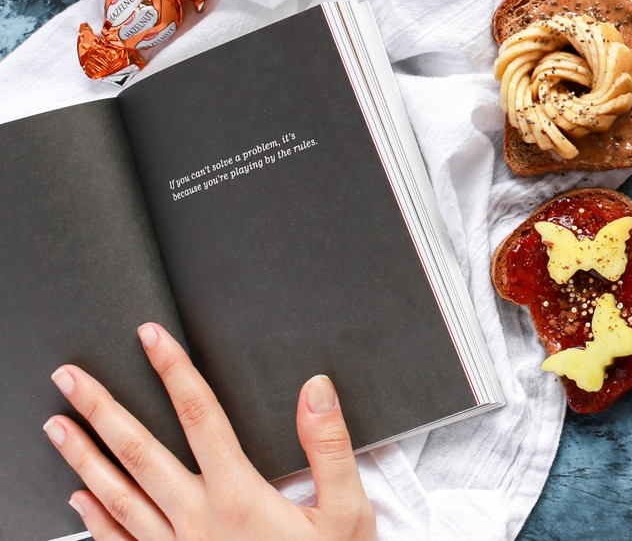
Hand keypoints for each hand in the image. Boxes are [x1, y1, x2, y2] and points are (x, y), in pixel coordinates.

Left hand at [42, 323, 376, 540]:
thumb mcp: (346, 512)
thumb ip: (329, 447)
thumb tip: (315, 388)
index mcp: (239, 496)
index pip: (199, 416)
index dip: (173, 371)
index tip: (150, 338)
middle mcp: (197, 520)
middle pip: (140, 453)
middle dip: (102, 409)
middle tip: (70, 377)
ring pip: (117, 497)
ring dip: (83, 458)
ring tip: (57, 426)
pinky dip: (94, 521)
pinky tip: (78, 500)